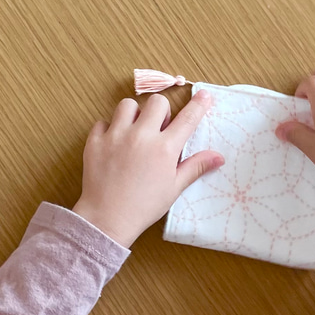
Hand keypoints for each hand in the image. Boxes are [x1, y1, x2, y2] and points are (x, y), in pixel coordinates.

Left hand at [73, 91, 223, 247]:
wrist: (108, 218)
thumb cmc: (145, 206)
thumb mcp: (175, 187)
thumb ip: (195, 167)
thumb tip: (219, 156)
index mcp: (165, 148)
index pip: (187, 118)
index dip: (198, 105)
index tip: (204, 96)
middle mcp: (141, 136)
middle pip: (157, 102)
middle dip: (161, 112)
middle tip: (159, 129)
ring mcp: (116, 136)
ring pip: (127, 105)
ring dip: (135, 114)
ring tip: (135, 132)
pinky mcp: (95, 141)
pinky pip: (103, 121)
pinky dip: (110, 128)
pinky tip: (114, 144)